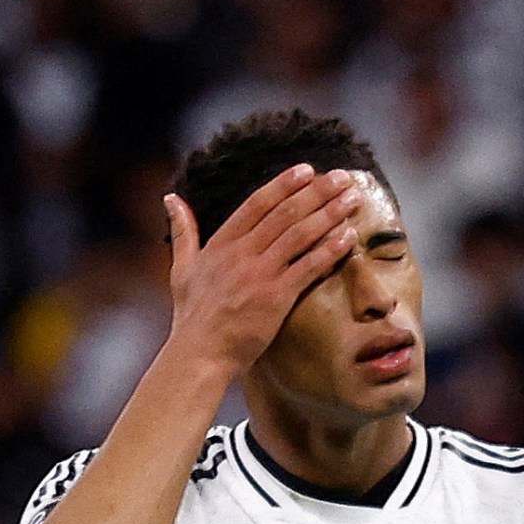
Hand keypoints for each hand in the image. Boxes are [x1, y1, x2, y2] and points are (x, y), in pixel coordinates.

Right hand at [164, 165, 360, 373]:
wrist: (199, 354)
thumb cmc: (191, 316)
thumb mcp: (180, 268)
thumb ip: (182, 231)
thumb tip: (170, 199)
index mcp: (221, 244)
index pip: (257, 203)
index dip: (284, 184)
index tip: (307, 170)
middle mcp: (242, 253)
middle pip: (286, 213)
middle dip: (318, 192)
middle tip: (343, 177)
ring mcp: (260, 274)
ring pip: (300, 234)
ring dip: (329, 213)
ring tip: (352, 198)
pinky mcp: (276, 297)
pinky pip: (308, 267)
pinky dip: (330, 250)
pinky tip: (348, 236)